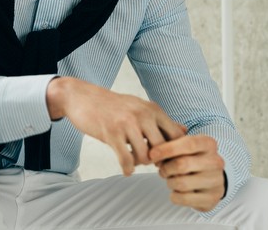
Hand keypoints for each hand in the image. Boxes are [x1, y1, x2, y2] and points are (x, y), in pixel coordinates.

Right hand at [46, 77, 186, 175]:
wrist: (82, 97)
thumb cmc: (112, 106)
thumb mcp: (140, 107)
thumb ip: (161, 120)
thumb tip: (185, 130)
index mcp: (153, 109)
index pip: (177, 136)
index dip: (174, 152)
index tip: (166, 158)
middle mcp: (143, 114)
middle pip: (163, 149)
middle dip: (157, 161)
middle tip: (149, 162)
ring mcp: (127, 123)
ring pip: (145, 156)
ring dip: (140, 164)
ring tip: (133, 160)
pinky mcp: (111, 132)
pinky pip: (126, 159)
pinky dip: (128, 169)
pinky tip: (126, 169)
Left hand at [149, 134, 225, 211]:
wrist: (209, 178)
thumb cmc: (191, 158)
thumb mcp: (183, 146)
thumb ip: (169, 144)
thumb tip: (153, 153)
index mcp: (208, 144)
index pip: (188, 144)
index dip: (166, 149)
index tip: (152, 154)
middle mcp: (215, 162)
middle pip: (182, 165)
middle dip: (165, 168)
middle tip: (162, 170)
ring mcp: (216, 181)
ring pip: (182, 183)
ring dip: (170, 182)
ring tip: (171, 179)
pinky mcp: (212, 198)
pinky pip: (184, 198)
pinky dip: (174, 196)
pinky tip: (176, 191)